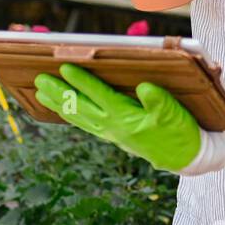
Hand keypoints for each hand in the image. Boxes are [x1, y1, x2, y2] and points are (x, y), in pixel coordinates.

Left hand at [33, 64, 201, 171]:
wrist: (185, 158)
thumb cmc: (181, 133)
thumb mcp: (174, 115)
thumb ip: (159, 101)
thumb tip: (145, 88)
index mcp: (126, 118)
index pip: (98, 95)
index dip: (81, 80)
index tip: (63, 67)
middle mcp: (113, 127)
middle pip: (80, 107)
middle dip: (59, 93)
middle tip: (39, 80)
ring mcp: (112, 133)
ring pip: (79, 117)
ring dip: (59, 104)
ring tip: (41, 94)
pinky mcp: (114, 136)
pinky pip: (86, 124)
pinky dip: (72, 116)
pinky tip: (64, 110)